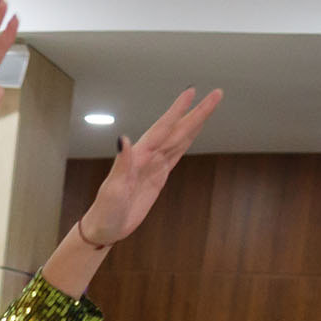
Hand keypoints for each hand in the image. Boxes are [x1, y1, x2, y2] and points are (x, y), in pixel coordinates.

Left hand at [75, 85, 223, 247]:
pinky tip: (194, 131)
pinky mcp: (158, 176)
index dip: (177, 111)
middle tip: (216, 94)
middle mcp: (146, 156)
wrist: (104, 228)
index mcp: (138, 156)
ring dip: (195, 122)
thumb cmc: (105, 212)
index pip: (162, 129)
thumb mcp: (112, 191)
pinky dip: (187, 140)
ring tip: (209, 106)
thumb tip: (122, 139)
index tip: (191, 92)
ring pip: (179, 138)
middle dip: (197, 112)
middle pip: (177, 129)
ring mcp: (153, 165)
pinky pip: (176, 154)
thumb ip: (121, 165)